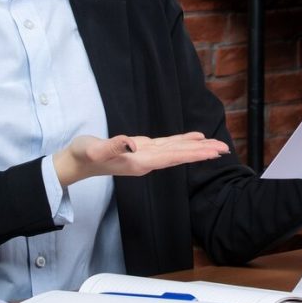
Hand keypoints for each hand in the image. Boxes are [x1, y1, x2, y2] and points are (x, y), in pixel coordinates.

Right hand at [53, 131, 229, 186]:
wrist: (76, 163)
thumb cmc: (83, 156)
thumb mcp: (94, 149)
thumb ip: (113, 146)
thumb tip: (132, 143)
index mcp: (140, 162)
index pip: (173, 157)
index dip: (194, 154)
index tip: (212, 153)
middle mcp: (147, 160)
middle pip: (180, 155)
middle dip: (202, 152)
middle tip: (225, 149)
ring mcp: (146, 155)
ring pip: (177, 150)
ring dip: (197, 148)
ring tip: (216, 146)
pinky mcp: (143, 148)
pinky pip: (168, 145)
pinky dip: (183, 141)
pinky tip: (194, 138)